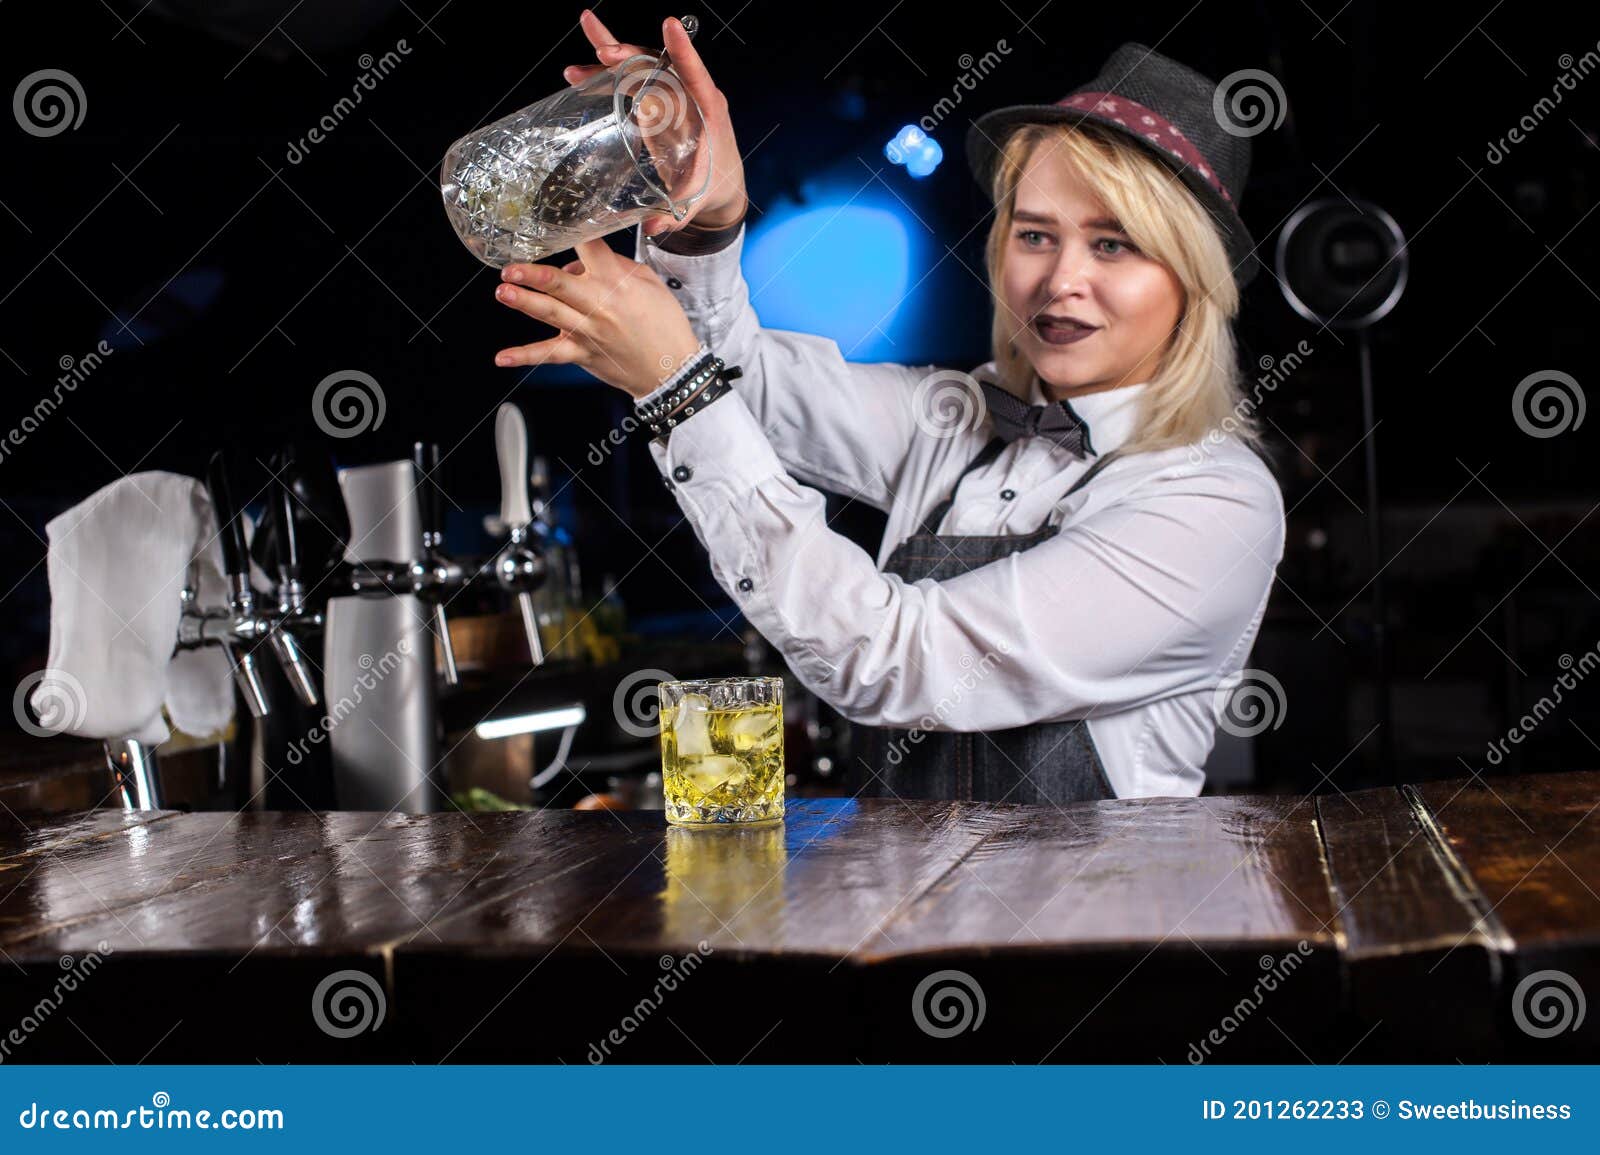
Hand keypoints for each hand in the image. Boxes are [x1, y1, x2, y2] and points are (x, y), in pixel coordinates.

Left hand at [493, 237, 701, 399]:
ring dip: (525, 302)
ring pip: (551, 313)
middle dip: (533, 274)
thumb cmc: (664, 325)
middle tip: (510, 268)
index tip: (553, 223)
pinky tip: (502, 357)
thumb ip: (618, 266)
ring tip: (503, 291)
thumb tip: (584, 262)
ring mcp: (588, 331)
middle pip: (561, 284)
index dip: (572, 234)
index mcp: (617, 282)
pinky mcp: (582, 354)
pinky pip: (550, 354)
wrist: (672, 369)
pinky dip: (525, 356)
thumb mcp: (650, 283)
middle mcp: (600, 305)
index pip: (590, 249)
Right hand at [562, 9, 746, 236]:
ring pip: (638, 67)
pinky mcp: (655, 101)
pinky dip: (604, 77)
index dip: (682, 50)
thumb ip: (678, 213)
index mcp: (708, 110)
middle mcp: (688, 95)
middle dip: (630, 56)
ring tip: (576, 66)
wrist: (718, 186)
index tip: (670, 25)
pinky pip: (628, 81)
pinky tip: (577, 74)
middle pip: (658, 65)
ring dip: (607, 62)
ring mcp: (670, 95)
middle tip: (605, 52)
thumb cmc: (715, 187)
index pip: (694, 74)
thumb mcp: (697, 199)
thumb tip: (656, 228)